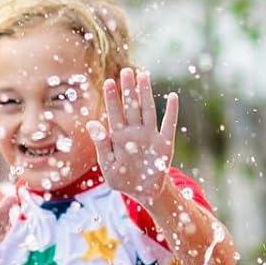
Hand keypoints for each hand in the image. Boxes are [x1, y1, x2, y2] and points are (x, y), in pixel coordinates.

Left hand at [88, 68, 178, 206]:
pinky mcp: (165, 144)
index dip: (111, 98)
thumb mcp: (108, 166)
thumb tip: (93, 123)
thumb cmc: (123, 179)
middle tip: (126, 71)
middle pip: (131, 106)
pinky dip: (171, 111)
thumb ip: (101, 145)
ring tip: (144, 75)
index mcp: (118, 137)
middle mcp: (134, 132)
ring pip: (147, 110)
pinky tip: (172, 96)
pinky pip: (169, 125)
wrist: (145, 193)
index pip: (114, 113)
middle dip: (128, 89)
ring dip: (146, 93)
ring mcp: (150, 136)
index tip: (108, 82)